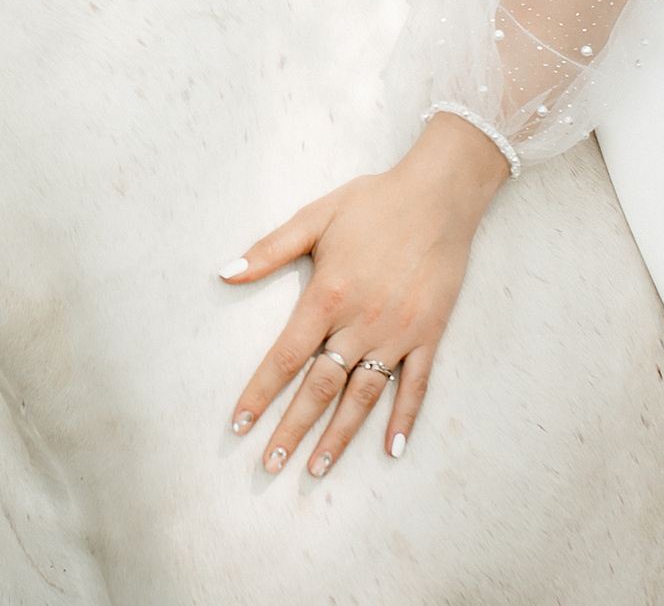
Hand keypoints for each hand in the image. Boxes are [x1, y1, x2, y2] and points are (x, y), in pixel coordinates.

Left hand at [220, 112, 509, 475]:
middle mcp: (361, 323)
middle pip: (320, 388)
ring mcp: (398, 333)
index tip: (238, 424)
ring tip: (316, 468)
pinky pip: (416, 386)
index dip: (260, 393)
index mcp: (328, 296)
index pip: (286, 357)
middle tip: (269, 464)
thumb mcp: (315, 217)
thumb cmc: (373, 203)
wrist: (439, 195)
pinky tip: (391, 449)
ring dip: (338, 436)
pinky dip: (403, 419)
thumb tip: (224, 272)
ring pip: (363, 397)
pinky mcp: (429, 335)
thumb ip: (269, 250)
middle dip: (292, 428)